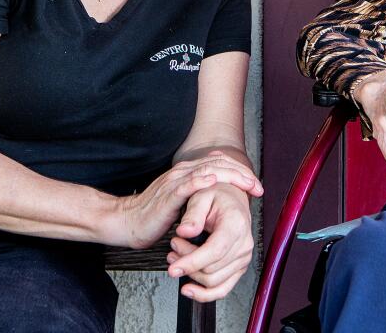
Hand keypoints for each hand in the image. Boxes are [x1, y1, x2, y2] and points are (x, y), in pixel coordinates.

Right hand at [113, 152, 262, 248]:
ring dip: (229, 175)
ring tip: (246, 182)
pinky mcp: (167, 196)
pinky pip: (186, 186)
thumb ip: (197, 195)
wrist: (128, 222)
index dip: (240, 171)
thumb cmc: (154, 215)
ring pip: (206, 171)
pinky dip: (200, 181)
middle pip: (217, 164)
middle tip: (258, 186)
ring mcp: (174, 182)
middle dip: (241, 174)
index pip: (218, 163)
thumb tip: (219, 196)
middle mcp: (182, 172)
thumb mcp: (182, 202)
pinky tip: (213, 181)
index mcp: (187, 172)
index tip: (256, 185)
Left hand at [166, 183, 254, 300]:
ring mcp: (243, 257)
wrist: (232, 199)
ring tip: (177, 258)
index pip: (214, 251)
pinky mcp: (239, 267)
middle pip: (211, 269)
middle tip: (173, 247)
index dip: (192, 262)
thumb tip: (185, 231)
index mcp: (236, 224)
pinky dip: (205, 294)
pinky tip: (189, 289)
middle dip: (186, 263)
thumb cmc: (217, 195)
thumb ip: (192, 214)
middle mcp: (244, 243)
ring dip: (191, 274)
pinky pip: (223, 289)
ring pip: (214, 281)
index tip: (173, 268)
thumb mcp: (201, 196)